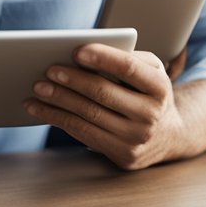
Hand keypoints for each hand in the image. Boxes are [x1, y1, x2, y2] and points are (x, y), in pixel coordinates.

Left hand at [25, 43, 191, 169]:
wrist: (168, 135)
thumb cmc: (147, 92)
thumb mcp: (149, 72)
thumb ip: (125, 59)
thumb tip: (81, 54)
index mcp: (160, 87)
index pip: (129, 68)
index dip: (102, 58)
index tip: (76, 51)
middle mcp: (152, 115)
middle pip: (103, 93)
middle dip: (72, 80)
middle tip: (48, 70)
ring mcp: (137, 138)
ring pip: (88, 115)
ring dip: (57, 101)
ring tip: (37, 88)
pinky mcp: (122, 155)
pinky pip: (83, 133)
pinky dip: (56, 118)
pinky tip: (39, 108)